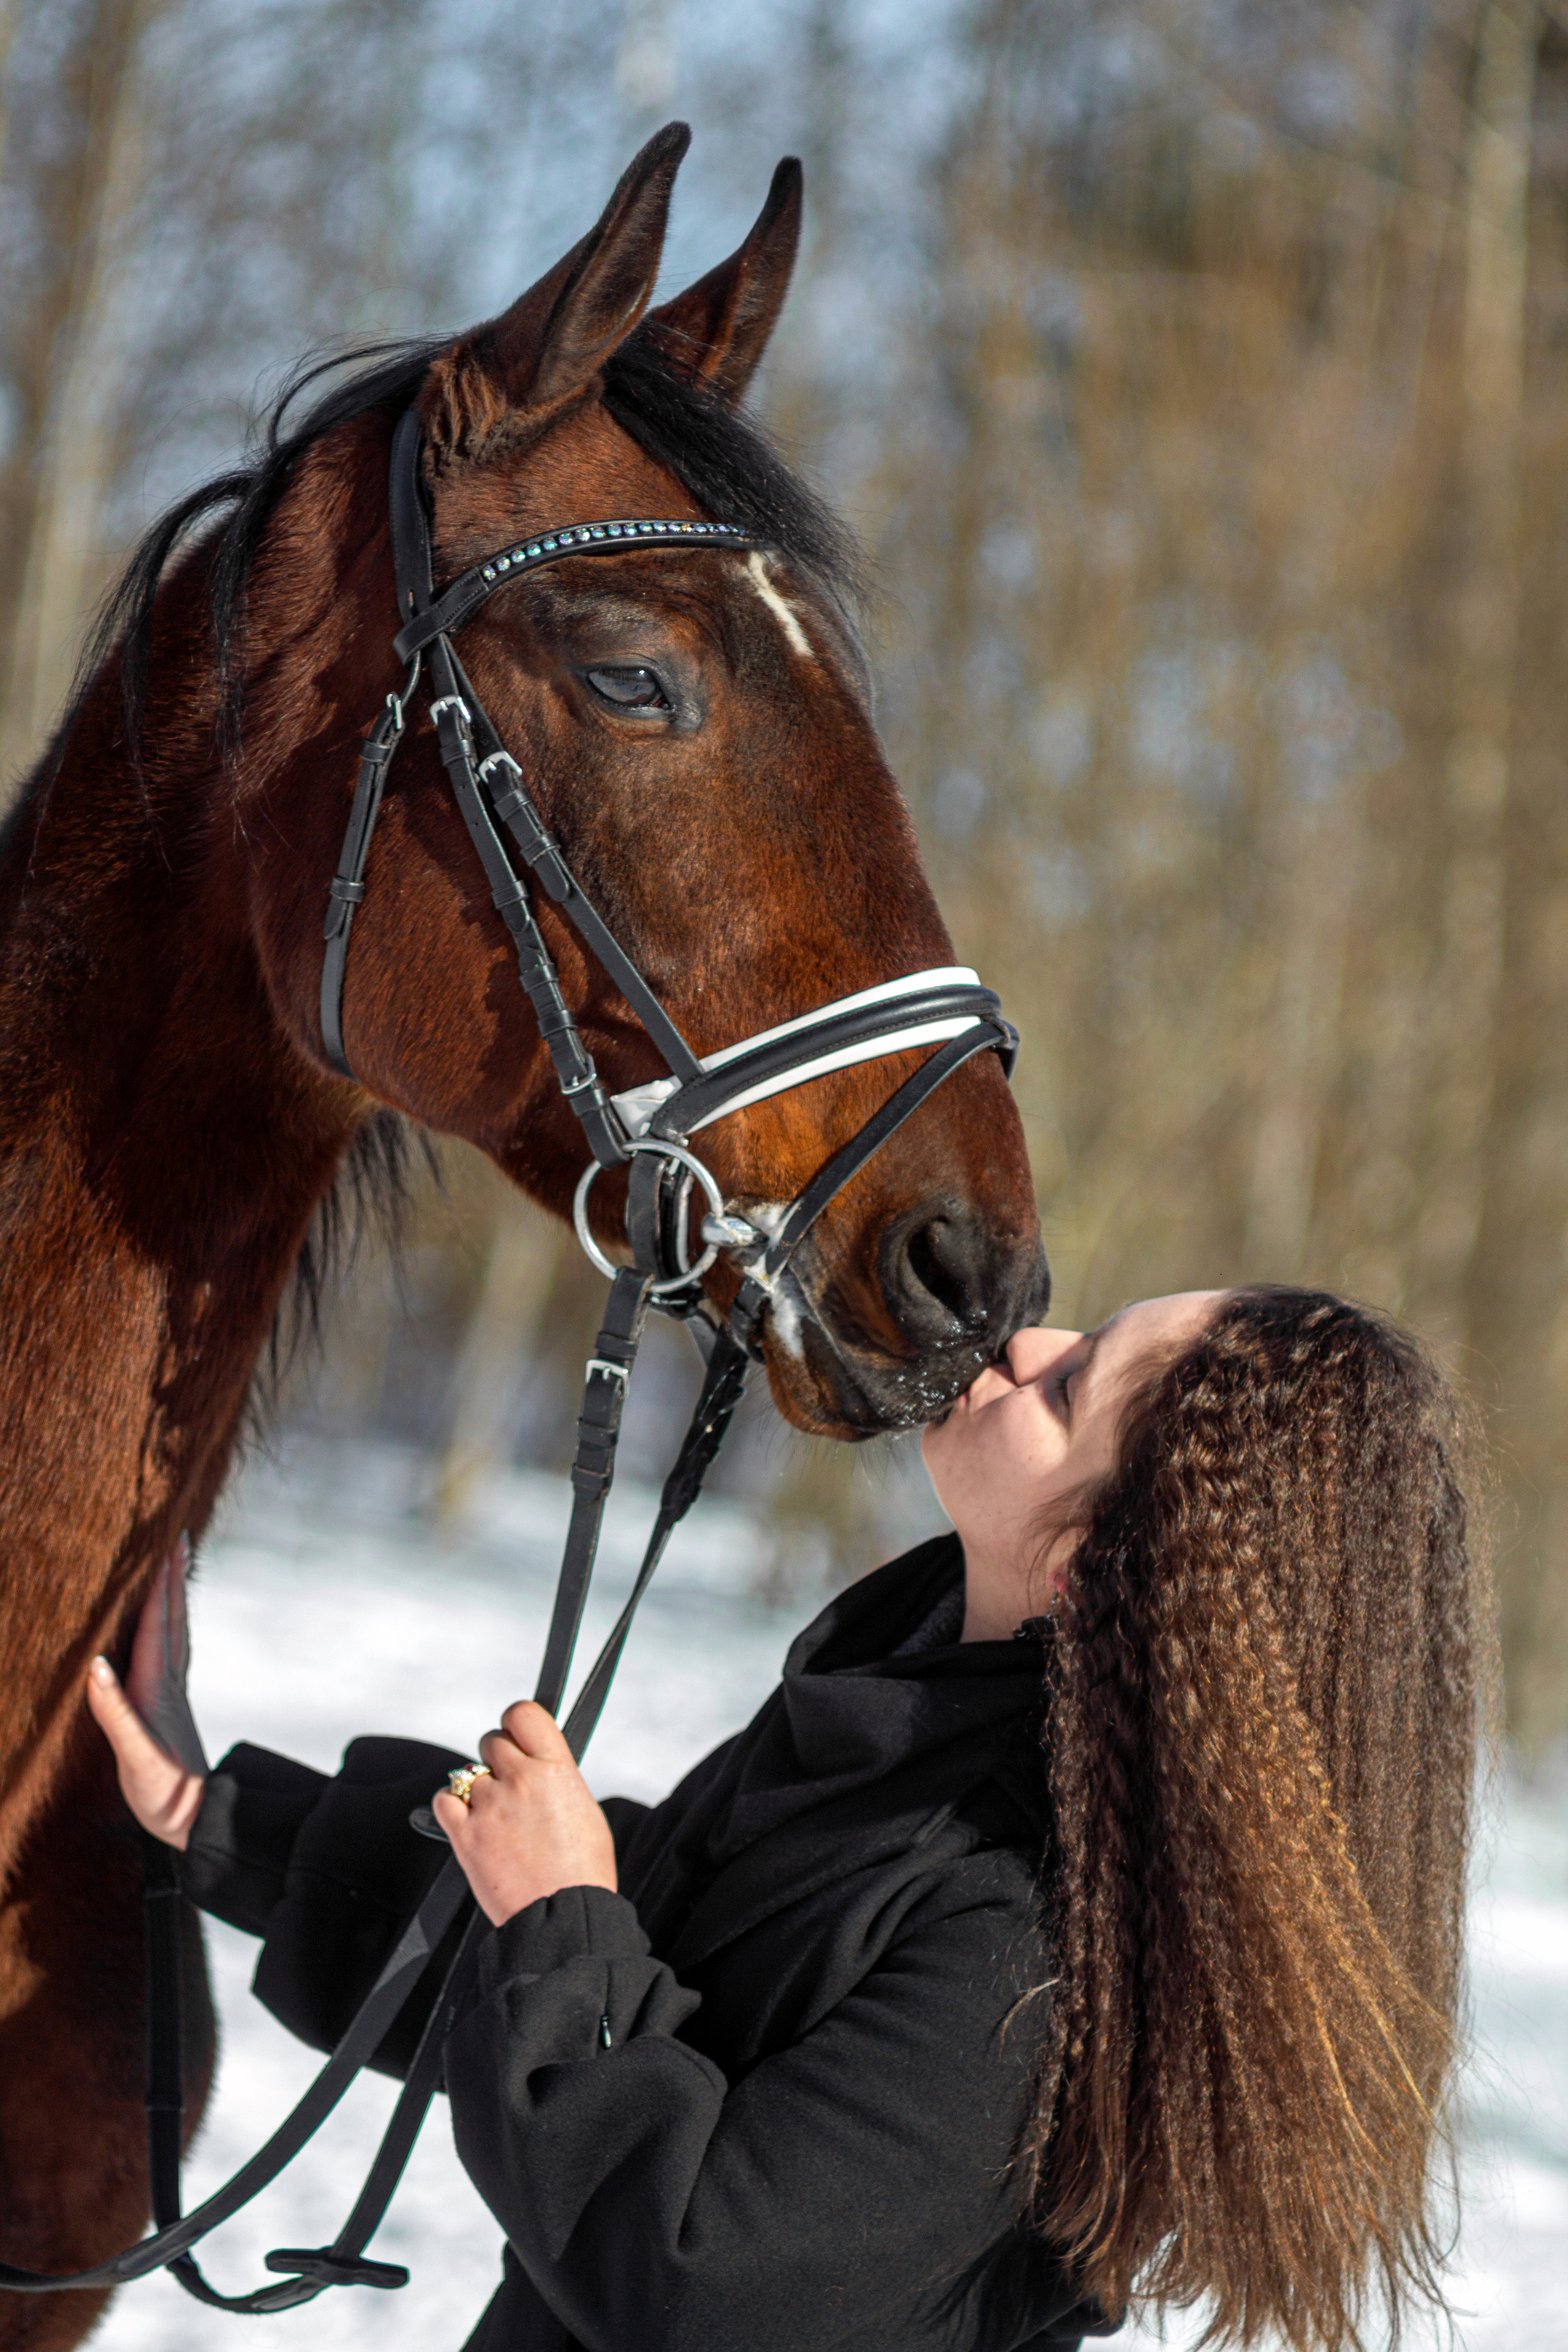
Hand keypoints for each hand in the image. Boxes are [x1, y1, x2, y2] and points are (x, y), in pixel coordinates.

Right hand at [86, 1542, 206, 1850]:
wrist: (199, 1818)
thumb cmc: (166, 1793)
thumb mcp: (136, 1759)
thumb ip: (115, 1714)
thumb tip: (96, 1667)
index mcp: (156, 1689)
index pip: (158, 1626)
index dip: (161, 1585)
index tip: (168, 1545)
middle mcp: (168, 1684)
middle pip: (173, 1620)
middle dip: (174, 1579)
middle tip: (179, 1538)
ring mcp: (172, 1694)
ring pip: (176, 1633)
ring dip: (174, 1599)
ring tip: (175, 1570)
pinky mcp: (170, 1708)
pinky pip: (172, 1652)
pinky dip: (169, 1628)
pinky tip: (165, 1628)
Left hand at [432, 1701, 616, 1927]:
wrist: (562, 1916)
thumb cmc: (581, 1870)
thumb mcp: (583, 1808)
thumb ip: (555, 1777)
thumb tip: (536, 1765)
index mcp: (556, 1768)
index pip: (523, 1713)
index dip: (515, 1721)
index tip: (516, 1735)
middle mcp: (521, 1780)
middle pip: (491, 1741)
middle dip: (498, 1759)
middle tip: (509, 1785)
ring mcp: (490, 1807)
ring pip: (467, 1774)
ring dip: (478, 1789)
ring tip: (497, 1817)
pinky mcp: (465, 1835)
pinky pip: (443, 1800)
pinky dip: (452, 1807)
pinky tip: (469, 1820)